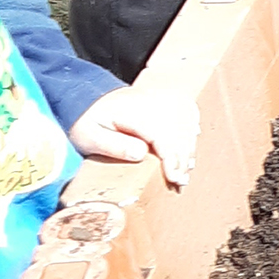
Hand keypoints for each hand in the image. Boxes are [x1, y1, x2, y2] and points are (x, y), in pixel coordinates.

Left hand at [70, 85, 197, 186]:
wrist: (87, 97)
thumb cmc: (86, 121)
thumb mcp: (89, 136)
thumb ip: (114, 144)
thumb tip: (140, 154)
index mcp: (132, 110)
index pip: (161, 133)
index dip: (171, 157)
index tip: (173, 177)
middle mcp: (152, 101)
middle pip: (178, 130)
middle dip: (183, 157)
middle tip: (180, 181)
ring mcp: (161, 98)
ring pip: (186, 122)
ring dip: (188, 147)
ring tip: (185, 169)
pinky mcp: (166, 99)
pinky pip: (188, 112)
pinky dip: (191, 129)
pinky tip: (190, 144)